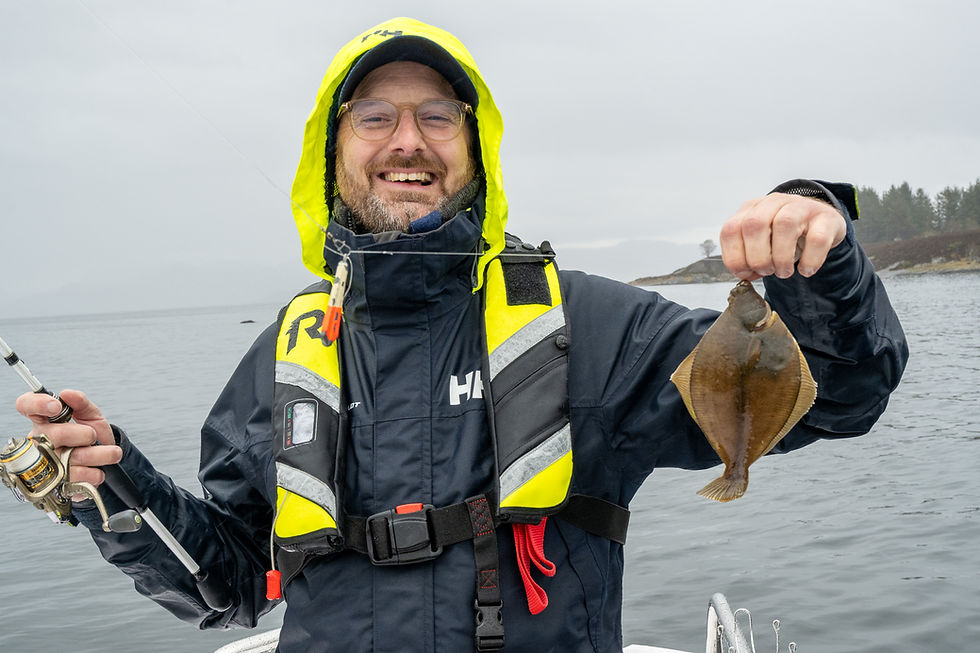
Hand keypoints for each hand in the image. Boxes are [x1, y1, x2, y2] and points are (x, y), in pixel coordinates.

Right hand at [15, 389, 120, 490]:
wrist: (102, 460)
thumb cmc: (89, 435)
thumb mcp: (89, 415)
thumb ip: (81, 403)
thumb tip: (68, 394)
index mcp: (43, 420)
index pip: (26, 406)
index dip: (37, 404)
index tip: (57, 406)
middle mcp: (38, 441)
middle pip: (53, 435)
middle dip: (82, 434)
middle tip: (93, 436)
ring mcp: (44, 464)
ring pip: (69, 459)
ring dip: (99, 455)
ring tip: (113, 453)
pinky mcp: (55, 484)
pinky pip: (75, 479)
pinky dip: (94, 474)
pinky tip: (98, 471)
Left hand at [720, 193, 846, 279]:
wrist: (822, 223)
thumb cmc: (786, 235)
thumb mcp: (762, 242)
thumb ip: (748, 257)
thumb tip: (744, 275)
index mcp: (752, 209)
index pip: (731, 229)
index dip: (735, 257)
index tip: (746, 272)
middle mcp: (774, 203)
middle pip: (754, 224)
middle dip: (757, 257)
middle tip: (767, 271)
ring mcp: (801, 206)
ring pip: (784, 225)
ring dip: (781, 258)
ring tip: (784, 271)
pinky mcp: (826, 217)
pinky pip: (817, 238)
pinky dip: (809, 260)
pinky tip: (806, 269)